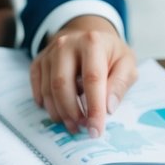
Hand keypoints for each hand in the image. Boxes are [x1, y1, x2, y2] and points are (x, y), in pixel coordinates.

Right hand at [29, 15, 137, 137]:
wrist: (89, 34)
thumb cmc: (110, 53)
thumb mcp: (127, 64)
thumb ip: (120, 84)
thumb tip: (108, 108)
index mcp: (92, 43)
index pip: (92, 79)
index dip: (94, 108)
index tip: (96, 130)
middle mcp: (66, 44)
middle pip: (62, 84)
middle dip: (72, 112)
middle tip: (83, 127)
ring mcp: (49, 52)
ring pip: (48, 89)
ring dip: (60, 113)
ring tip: (74, 124)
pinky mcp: (39, 61)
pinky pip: (37, 87)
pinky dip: (46, 104)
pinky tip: (59, 113)